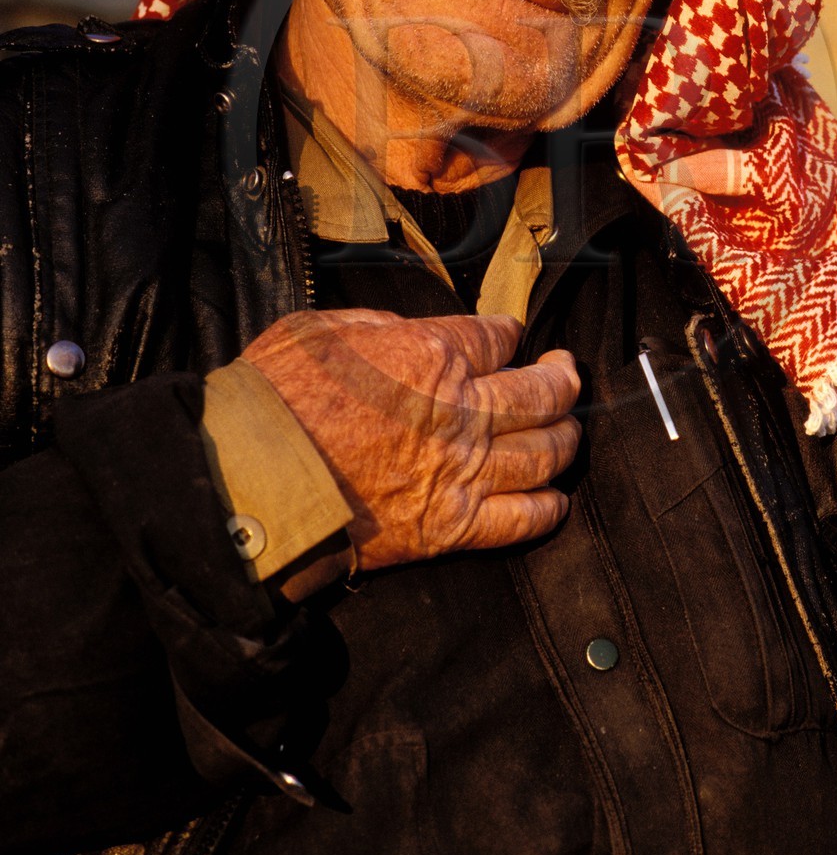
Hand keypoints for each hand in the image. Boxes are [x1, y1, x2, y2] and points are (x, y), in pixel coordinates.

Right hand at [242, 310, 580, 570]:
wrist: (249, 481)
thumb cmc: (275, 399)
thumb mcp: (323, 328)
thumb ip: (382, 326)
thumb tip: (412, 333)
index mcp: (432, 353)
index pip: (498, 337)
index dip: (507, 334)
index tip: (507, 337)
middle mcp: (461, 410)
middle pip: (544, 392)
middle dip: (563, 377)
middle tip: (567, 371)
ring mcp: (462, 472)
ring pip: (547, 452)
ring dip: (567, 437)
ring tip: (569, 428)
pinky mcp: (451, 528)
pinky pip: (523, 519)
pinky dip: (549, 507)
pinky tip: (555, 497)